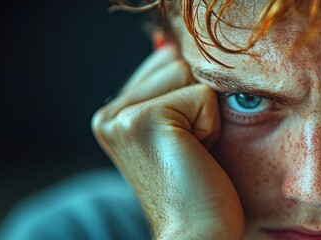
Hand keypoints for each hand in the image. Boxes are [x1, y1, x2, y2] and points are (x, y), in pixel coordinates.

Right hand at [91, 45, 243, 238]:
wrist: (197, 234)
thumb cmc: (199, 190)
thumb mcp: (181, 132)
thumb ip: (171, 90)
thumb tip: (172, 46)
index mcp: (113, 116)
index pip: (166, 65)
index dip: (192, 101)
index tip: (186, 146)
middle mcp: (109, 114)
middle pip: (177, 64)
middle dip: (198, 104)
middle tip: (191, 151)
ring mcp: (122, 116)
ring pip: (189, 73)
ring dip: (205, 114)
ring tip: (192, 152)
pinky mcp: (144, 119)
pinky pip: (203, 94)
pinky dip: (212, 126)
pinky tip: (196, 156)